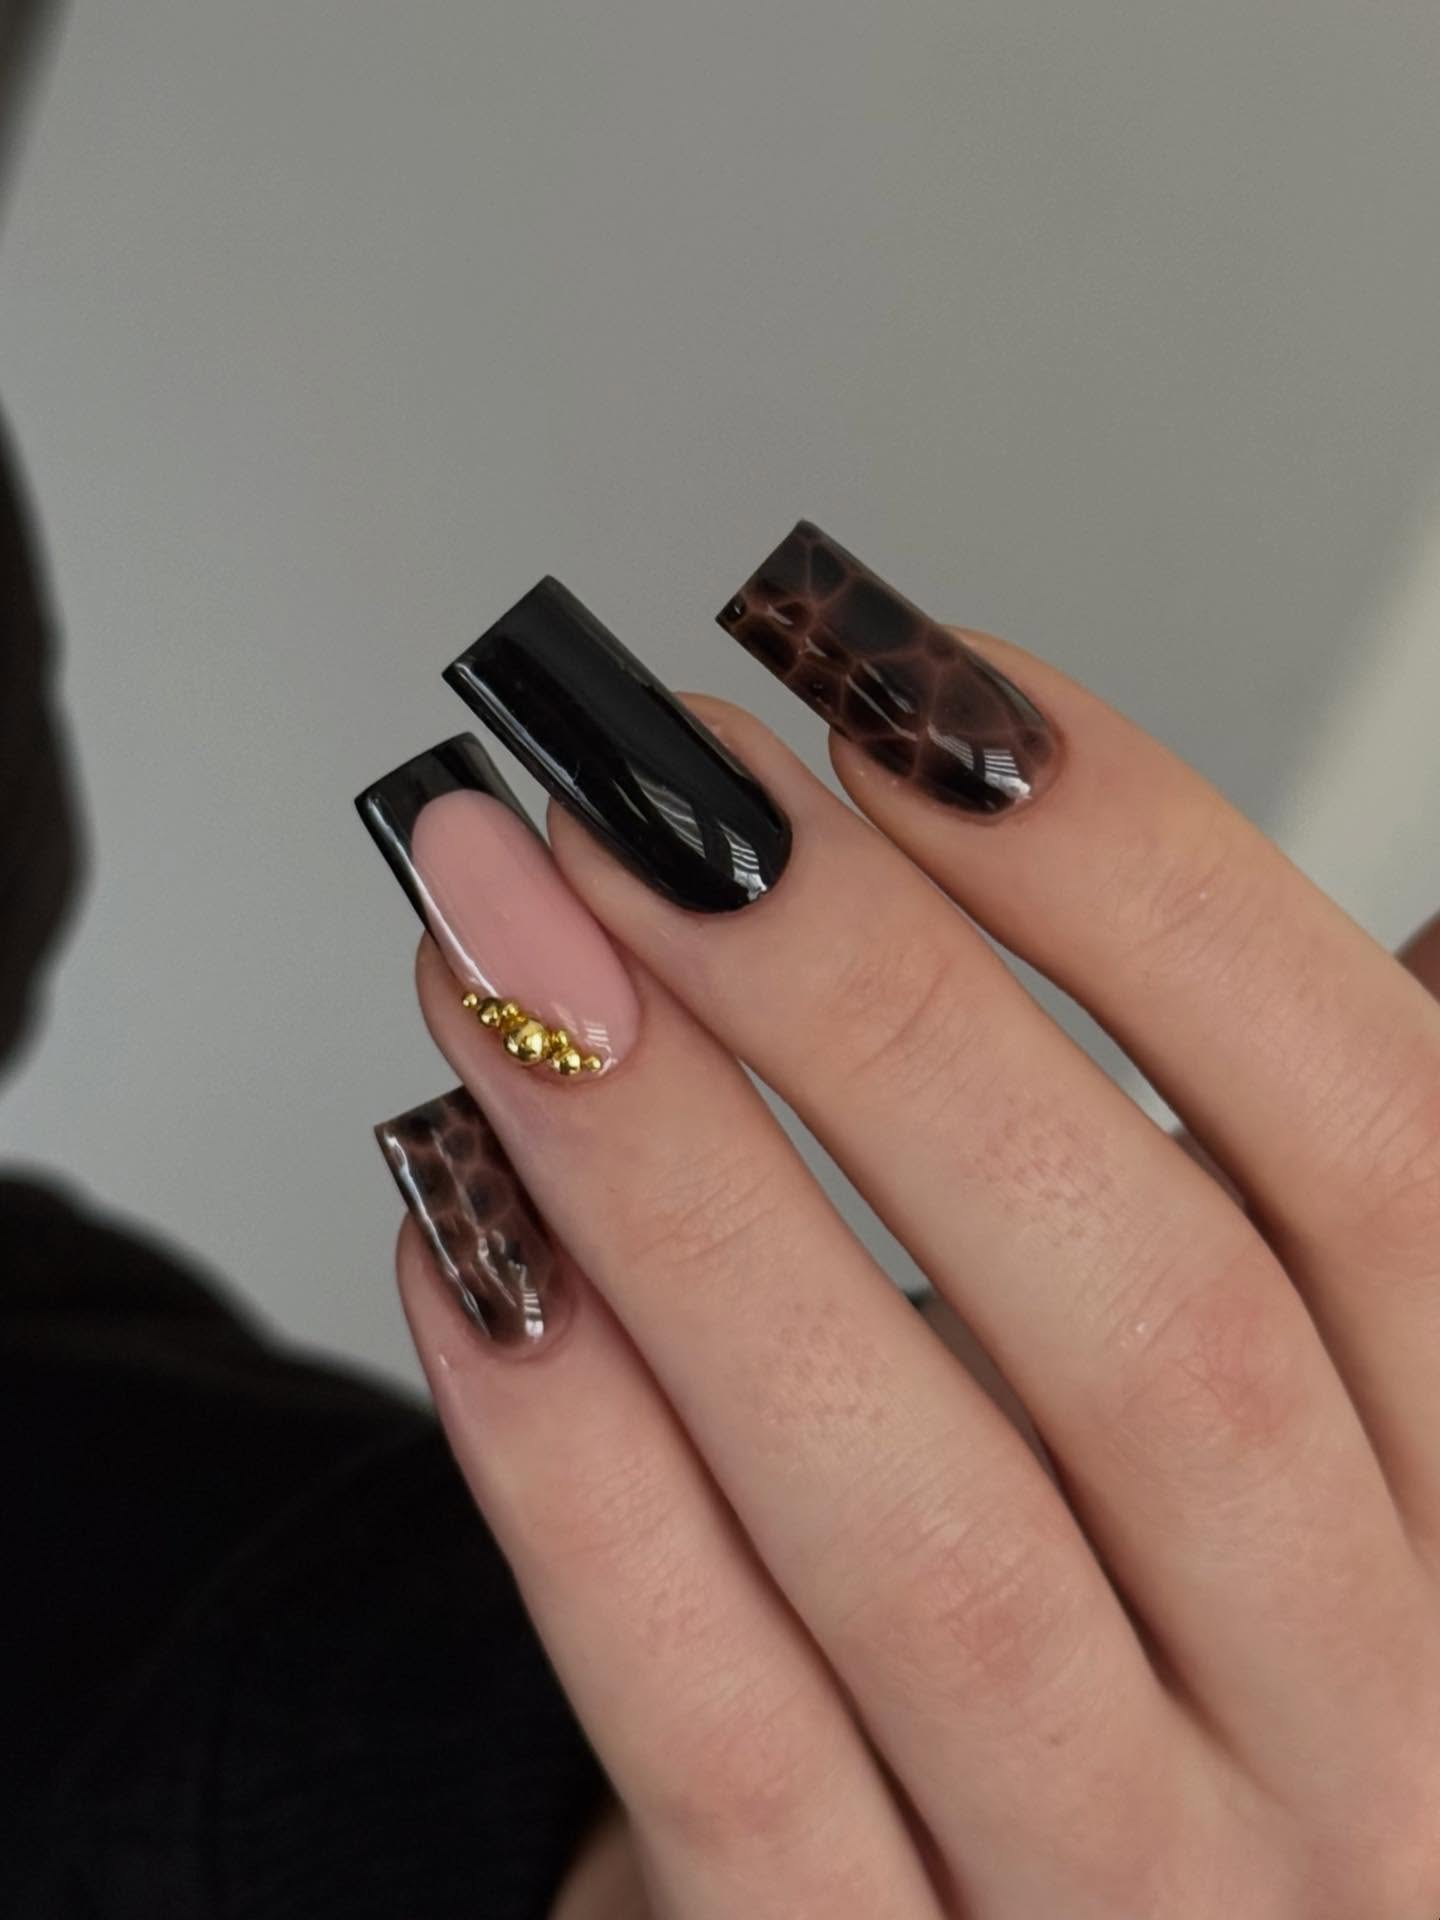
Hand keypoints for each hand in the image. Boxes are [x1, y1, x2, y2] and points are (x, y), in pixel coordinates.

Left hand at [366, 524, 1439, 1916]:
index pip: (1387, 1157)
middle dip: (873, 1005)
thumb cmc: (1178, 1639)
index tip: (912, 698)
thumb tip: (1199, 847)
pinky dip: (578, 1476)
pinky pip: (723, 1746)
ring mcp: (1131, 1902)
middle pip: (1149, 1323)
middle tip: (642, 802)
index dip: (1155, 891)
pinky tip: (466, 1242)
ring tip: (502, 961)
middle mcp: (1372, 1730)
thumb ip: (1283, 1203)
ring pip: (917, 1526)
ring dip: (681, 1193)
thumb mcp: (1310, 1419)